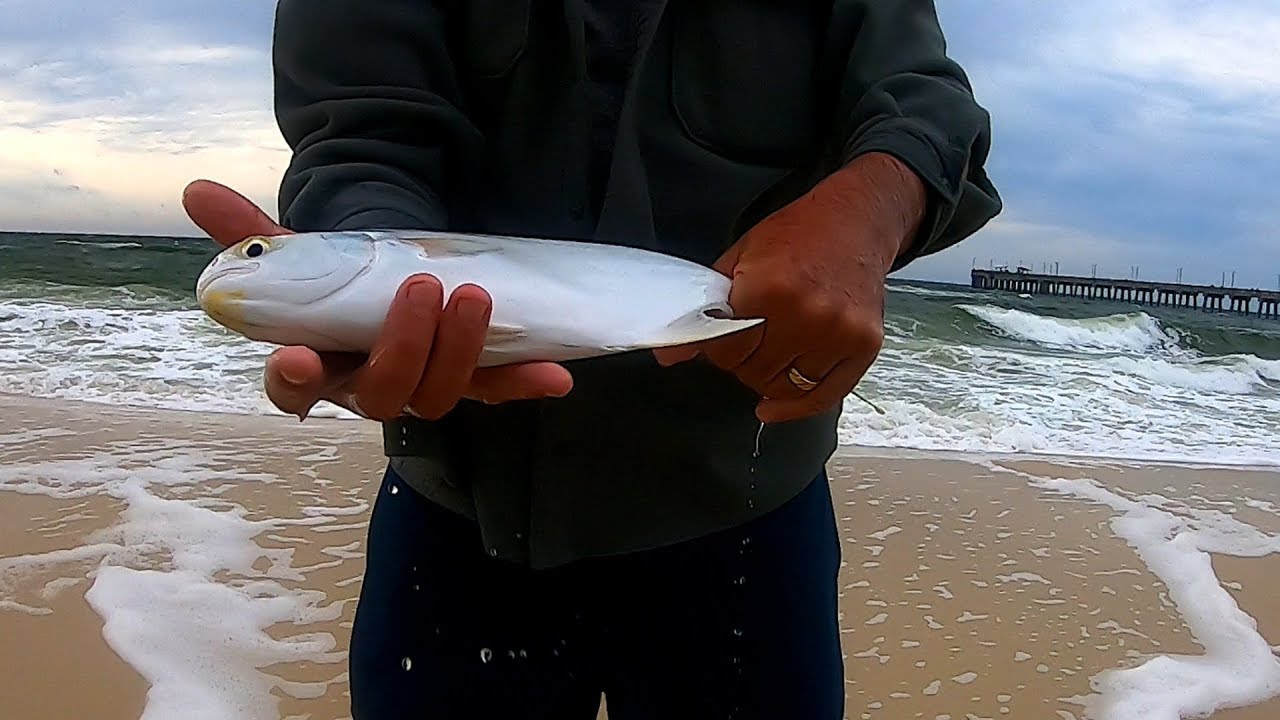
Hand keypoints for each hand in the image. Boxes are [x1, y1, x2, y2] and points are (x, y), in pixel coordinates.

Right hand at [182, 179, 572, 420]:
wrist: (385, 291)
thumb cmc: (331, 282)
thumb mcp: (292, 254)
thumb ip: (249, 232)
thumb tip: (197, 190)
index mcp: (314, 364)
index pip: (293, 388)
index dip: (295, 379)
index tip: (298, 357)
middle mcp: (366, 387)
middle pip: (382, 391)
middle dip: (404, 346)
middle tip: (423, 289)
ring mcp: (420, 387)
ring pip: (438, 394)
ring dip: (459, 351)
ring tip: (474, 296)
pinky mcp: (468, 381)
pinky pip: (495, 390)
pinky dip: (523, 383)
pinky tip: (557, 372)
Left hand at [653, 153, 925, 423]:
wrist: (855, 221)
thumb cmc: (794, 236)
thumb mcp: (738, 258)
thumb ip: (704, 307)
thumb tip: (669, 356)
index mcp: (770, 288)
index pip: (726, 351)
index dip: (717, 349)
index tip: (722, 338)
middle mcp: (808, 315)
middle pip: (755, 373)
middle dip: (743, 363)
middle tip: (749, 342)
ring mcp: (840, 333)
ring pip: (786, 388)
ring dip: (769, 380)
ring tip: (769, 355)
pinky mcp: (865, 346)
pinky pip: (825, 396)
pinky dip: (798, 408)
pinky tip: (774, 407)